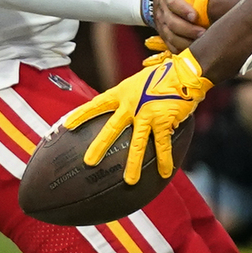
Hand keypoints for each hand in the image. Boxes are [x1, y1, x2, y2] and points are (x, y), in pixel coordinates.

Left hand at [61, 50, 212, 184]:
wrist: (185, 71)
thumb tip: (124, 110)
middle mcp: (132, 104)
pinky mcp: (164, 120)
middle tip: (88, 162)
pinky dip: (164, 159)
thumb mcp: (139, 81)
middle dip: (99, 146)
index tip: (66, 126)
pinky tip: (164, 173)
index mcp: (122, 93)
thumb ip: (130, 97)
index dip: (81, 115)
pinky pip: (163, 144)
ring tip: (129, 181)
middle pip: (112, 128)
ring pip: (137, 142)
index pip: (96, 104)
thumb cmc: (163, 75)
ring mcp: (148, 113)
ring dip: (133, 163)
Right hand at [153, 0, 216, 51]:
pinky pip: (171, 46)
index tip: (195, 15)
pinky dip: (182, 50)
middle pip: (171, 23)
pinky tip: (196, 52)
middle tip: (204, 33)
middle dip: (187, 30)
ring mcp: (162, 24)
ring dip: (186, 42)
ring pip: (171, 37)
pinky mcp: (165, 35)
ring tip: (203, 44)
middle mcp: (162, 10)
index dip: (182, 9)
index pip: (172, 2)